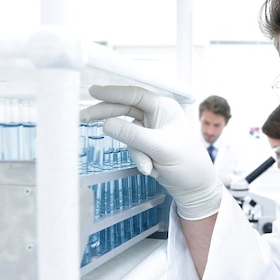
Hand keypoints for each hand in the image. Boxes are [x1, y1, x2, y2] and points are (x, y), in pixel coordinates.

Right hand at [80, 85, 221, 219]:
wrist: (195, 187)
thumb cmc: (187, 163)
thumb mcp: (159, 148)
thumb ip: (132, 135)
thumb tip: (106, 124)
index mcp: (164, 107)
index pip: (134, 95)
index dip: (113, 92)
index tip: (92, 92)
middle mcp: (157, 114)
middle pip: (125, 109)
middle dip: (108, 116)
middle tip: (84, 117)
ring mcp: (150, 129)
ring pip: (127, 133)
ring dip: (135, 152)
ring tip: (148, 168)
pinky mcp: (146, 144)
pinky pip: (132, 148)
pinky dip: (140, 160)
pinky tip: (153, 171)